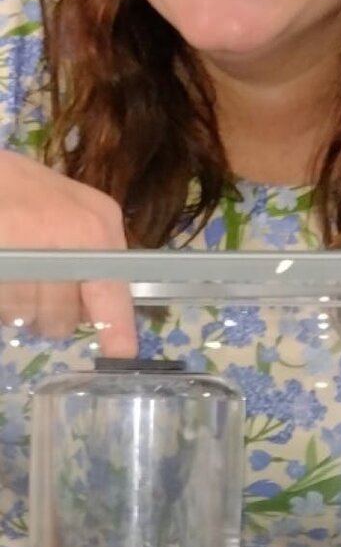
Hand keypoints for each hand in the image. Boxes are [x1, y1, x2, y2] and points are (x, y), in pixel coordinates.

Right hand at [0, 151, 136, 356]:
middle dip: (52, 316)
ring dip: (21, 310)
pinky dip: (4, 304)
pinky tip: (8, 276)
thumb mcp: (83, 215)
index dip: (116, 329)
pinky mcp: (1, 264)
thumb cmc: (35, 193)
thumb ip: (100, 261)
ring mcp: (24, 254)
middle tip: (42, 288)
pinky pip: (4, 310)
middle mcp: (64, 241)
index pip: (111, 292)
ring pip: (28, 319)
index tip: (122, 353)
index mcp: (95, 230)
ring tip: (18, 277)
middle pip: (62, 319)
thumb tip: (101, 312)